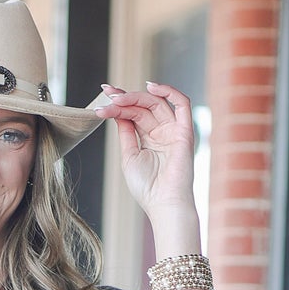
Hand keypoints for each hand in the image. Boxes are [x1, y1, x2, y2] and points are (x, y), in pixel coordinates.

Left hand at [93, 81, 197, 222]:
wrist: (164, 203)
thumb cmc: (147, 187)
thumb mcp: (129, 156)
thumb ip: (126, 132)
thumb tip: (117, 112)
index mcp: (148, 138)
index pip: (133, 113)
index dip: (119, 103)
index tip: (103, 95)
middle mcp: (162, 132)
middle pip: (142, 106)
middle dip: (124, 98)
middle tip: (107, 96)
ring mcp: (173, 130)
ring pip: (156, 102)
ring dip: (136, 96)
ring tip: (117, 99)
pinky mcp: (185, 131)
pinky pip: (182, 103)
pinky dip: (169, 91)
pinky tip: (151, 86)